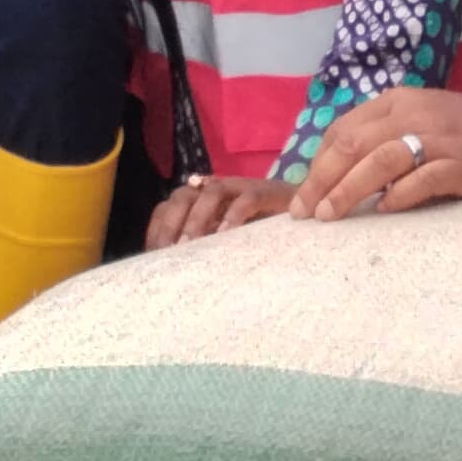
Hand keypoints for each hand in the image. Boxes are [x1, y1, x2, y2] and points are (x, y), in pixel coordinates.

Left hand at [146, 173, 298, 247]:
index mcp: (202, 201)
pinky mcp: (268, 191)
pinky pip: (247, 198)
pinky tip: (226, 235)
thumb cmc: (262, 235)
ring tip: (191, 245)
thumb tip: (173, 273)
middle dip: (171, 223)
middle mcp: (217, 190)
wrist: (308, 214)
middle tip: (169, 252)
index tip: (153, 255)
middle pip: (183, 195)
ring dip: (197, 218)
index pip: (168, 206)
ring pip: (211, 192)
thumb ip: (204, 250)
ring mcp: (242, 188)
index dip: (157, 228)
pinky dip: (234, 215)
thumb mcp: (226, 244)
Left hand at [291, 88, 461, 219]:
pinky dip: (398, 195)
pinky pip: (422, 179)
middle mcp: (413, 114)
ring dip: (348, 190)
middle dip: (321, 180)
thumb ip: (384, 137)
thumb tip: (340, 174)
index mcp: (397, 102)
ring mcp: (438, 138)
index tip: (302, 195)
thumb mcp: (419, 120)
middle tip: (304, 213)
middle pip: (353, 144)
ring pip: (380, 160)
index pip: (342, 131)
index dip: (316, 164)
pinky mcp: (461, 163)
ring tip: (330, 216)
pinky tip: (384, 210)